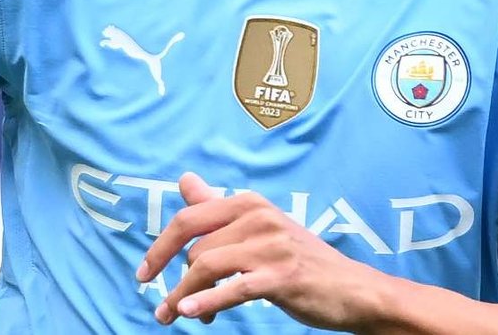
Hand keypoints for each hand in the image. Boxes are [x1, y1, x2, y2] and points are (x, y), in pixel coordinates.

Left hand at [137, 172, 385, 328]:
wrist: (353, 290)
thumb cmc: (300, 261)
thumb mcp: (259, 227)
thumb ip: (217, 207)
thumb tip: (184, 179)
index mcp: (250, 203)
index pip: (189, 218)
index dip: (159, 247)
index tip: (144, 274)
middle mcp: (259, 217)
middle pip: (195, 248)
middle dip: (174, 281)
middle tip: (165, 309)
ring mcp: (272, 246)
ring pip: (207, 267)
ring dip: (185, 297)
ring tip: (179, 317)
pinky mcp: (282, 276)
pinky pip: (233, 287)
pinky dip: (207, 300)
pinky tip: (192, 313)